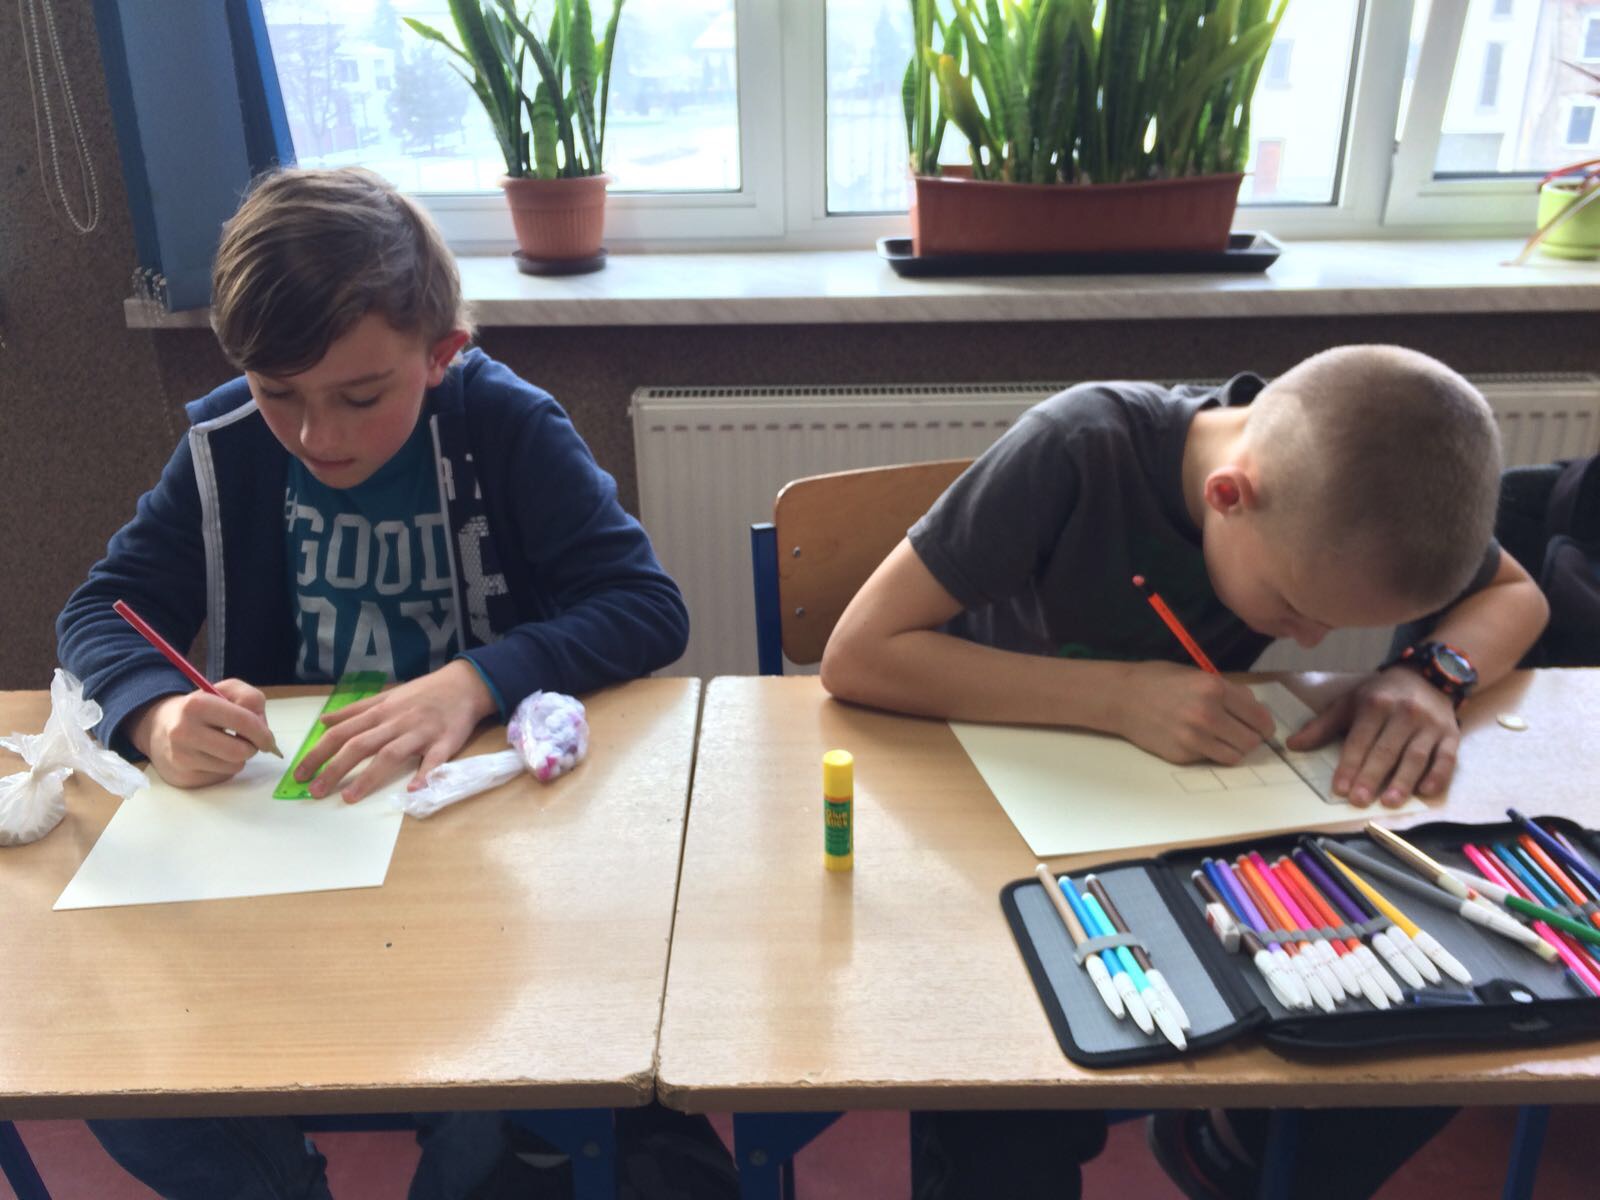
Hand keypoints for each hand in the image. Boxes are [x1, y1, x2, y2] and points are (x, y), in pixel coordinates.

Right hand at [128, 679, 274, 787]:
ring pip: (233, 767)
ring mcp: (181, 757)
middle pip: (240, 751)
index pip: (244, 721)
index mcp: (197, 705)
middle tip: (247, 742)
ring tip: (224, 746)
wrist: (158, 728)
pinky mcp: (182, 777)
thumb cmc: (201, 709)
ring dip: (237, 758)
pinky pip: (221, 777)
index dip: (263, 733)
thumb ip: (250, 699)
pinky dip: (224, 769)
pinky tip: (211, 757)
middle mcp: (184, 731)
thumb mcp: (225, 691)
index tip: (268, 739)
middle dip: (252, 748)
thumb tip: (263, 728)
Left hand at [295, 660, 496, 802]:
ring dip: (369, 776)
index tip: (301, 773)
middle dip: (335, 768)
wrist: (464, 684)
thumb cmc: (423, 692)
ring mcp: (420, 733)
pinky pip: (433, 760)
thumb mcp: (386, 696)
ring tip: (350, 797)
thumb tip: (324, 721)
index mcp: (380, 712)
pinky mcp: (444, 743)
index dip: (319, 753)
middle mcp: (395, 722)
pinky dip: (424, 774)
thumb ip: (355, 710)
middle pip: (360, 745)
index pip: (342, 733)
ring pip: (390, 754)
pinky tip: (413, 790)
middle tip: (315, 792)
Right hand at [1112, 662, 1276, 764]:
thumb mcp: (1197, 675)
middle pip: (1251, 740)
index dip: (1264, 724)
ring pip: (1235, 755)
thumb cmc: (1159, 681)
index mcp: (1214, 689)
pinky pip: (1211, 759)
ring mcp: (1194, 738)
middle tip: (1242, 733)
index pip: (1259, 717)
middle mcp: (1207, 715)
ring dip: (1234, 749)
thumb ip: (1227, 690)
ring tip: (1223, 739)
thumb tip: (1254, 707)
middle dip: (1251, 738)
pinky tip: (1198, 740)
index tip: (1262, 726)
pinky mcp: (1183, 755)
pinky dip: (1212, 752)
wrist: (1121, 698)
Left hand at [1286, 668, 1458, 806]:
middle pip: (1387, 750)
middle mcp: (1405, 714)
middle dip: (1372, 776)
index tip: (1340, 788)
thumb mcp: (1350, 703)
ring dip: (1403, 781)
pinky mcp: (1451, 735)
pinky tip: (1426, 792)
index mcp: (1376, 704)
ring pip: (1416, 756)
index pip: (1360, 739)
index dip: (1349, 764)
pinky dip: (1438, 775)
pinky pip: (1447, 758)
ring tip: (1389, 802)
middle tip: (1359, 800)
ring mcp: (1430, 725)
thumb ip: (1323, 726)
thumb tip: (1292, 745)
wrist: (1427, 677)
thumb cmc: (1381, 695)